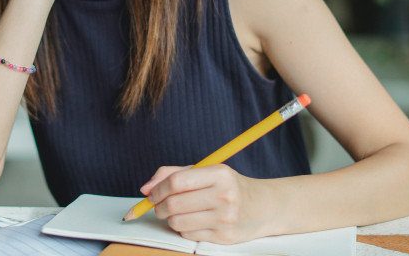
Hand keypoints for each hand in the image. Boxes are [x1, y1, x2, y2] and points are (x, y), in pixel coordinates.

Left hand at [141, 164, 268, 243]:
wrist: (262, 207)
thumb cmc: (227, 186)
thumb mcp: (205, 171)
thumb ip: (172, 174)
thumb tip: (146, 188)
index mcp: (219, 174)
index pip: (176, 182)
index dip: (158, 189)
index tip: (151, 194)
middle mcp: (225, 196)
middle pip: (174, 204)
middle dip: (159, 206)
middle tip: (160, 205)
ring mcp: (226, 218)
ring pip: (178, 222)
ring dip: (171, 219)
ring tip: (179, 212)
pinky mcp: (225, 237)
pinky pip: (188, 235)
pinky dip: (184, 229)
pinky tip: (194, 221)